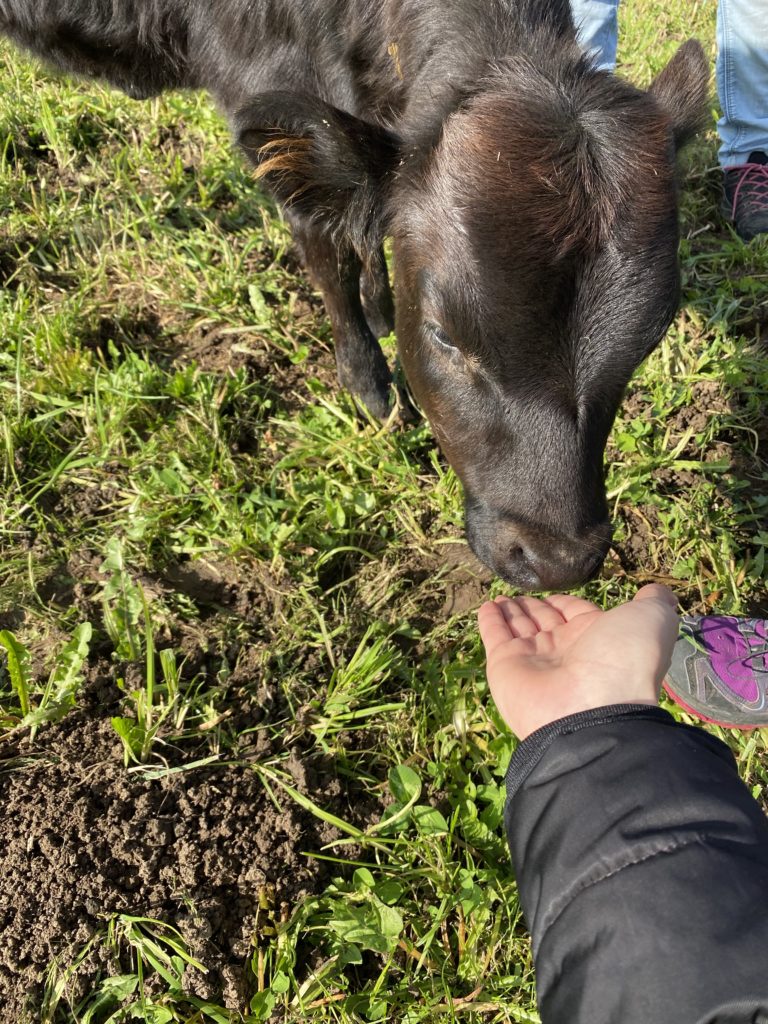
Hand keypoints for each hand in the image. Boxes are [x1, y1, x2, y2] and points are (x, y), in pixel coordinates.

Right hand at [477, 585, 678, 739]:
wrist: (590, 710)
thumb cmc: (623, 661)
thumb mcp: (651, 622)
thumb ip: (654, 602)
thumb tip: (656, 590)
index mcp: (597, 640)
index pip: (576, 614)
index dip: (565, 603)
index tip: (553, 593)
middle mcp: (565, 651)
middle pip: (545, 621)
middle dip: (534, 607)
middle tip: (520, 593)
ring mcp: (533, 660)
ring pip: (519, 627)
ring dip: (511, 611)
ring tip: (501, 597)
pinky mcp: (504, 665)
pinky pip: (494, 636)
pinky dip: (489, 620)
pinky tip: (486, 606)